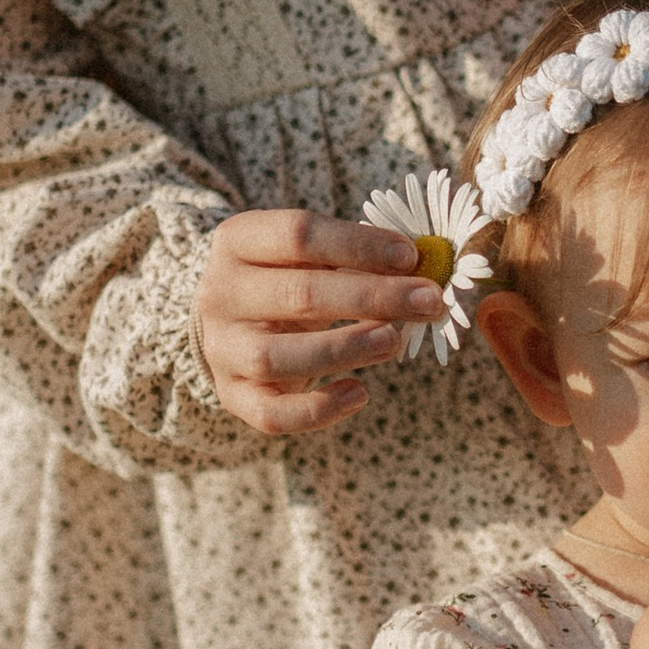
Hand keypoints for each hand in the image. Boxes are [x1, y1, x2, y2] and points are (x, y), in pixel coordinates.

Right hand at [196, 208, 446, 436]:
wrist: (232, 322)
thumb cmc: (288, 279)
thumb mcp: (309, 254)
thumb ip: (357, 254)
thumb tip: (426, 263)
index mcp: (237, 242)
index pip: (298, 235)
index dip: (359, 244)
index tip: (411, 255)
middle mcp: (220, 294)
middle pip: (298, 294)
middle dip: (373, 297)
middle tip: (428, 301)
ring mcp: (223, 349)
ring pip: (277, 357)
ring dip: (344, 349)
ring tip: (393, 341)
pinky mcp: (234, 396)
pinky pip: (272, 414)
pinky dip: (319, 410)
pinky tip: (360, 394)